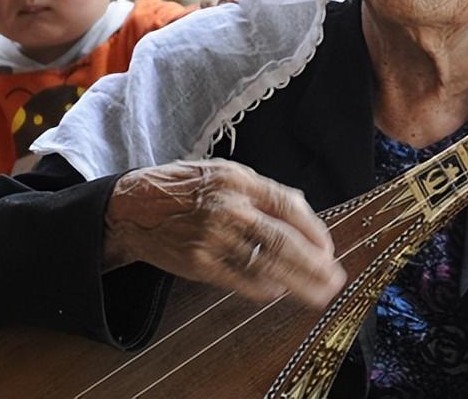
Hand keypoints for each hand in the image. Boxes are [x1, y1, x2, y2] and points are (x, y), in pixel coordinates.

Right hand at [103, 159, 345, 308]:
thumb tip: (299, 212)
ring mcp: (213, 237)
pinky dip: (260, 288)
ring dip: (296, 282)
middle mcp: (228, 208)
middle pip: (282, 240)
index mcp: (240, 181)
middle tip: (334, 278)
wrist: (133, 207)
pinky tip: (278, 293)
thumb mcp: (224, 173)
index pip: (288, 205)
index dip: (313, 229)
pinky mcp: (197, 262)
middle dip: (314, 263)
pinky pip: (237, 279)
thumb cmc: (183, 188)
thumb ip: (260, 191)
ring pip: (264, 263)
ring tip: (317, 294)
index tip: (328, 248)